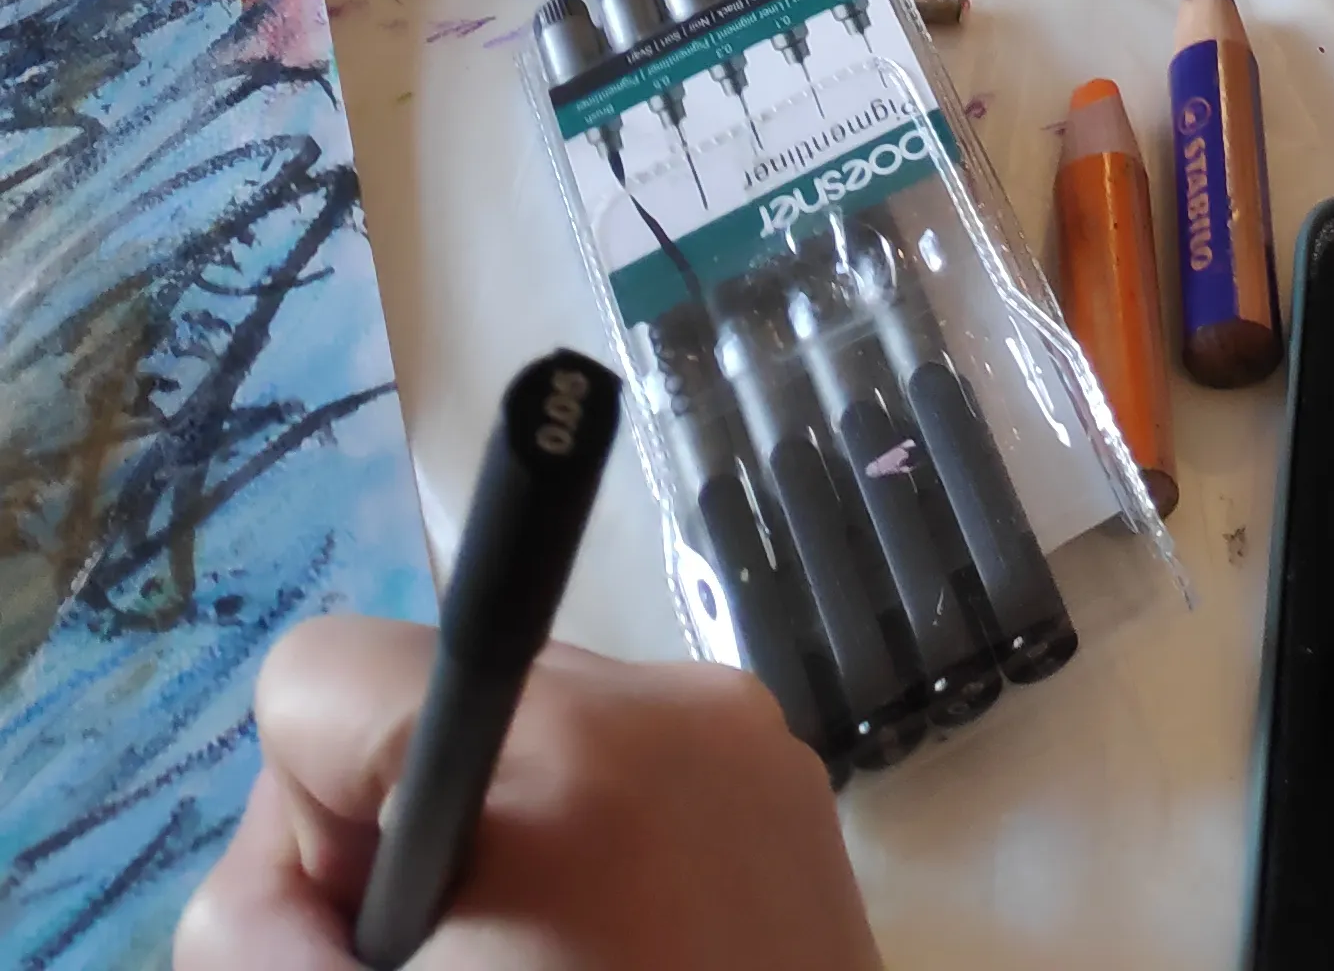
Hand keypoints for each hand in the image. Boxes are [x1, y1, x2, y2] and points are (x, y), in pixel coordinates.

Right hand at [174, 618, 883, 970]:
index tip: (373, 944)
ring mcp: (749, 746)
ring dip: (495, 867)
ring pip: (524, 755)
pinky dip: (583, 871)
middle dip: (400, 854)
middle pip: (429, 713)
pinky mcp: (790, 802)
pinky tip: (610, 968)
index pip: (319, 680)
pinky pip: (622, 787)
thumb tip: (284, 875)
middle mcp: (671, 701)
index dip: (306, 835)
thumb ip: (253, 928)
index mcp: (560, 745)